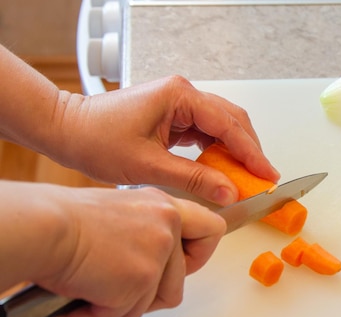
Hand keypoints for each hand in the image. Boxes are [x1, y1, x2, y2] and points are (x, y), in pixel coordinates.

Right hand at [4, 184, 225, 316]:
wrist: (42, 229)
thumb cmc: (66, 222)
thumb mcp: (121, 214)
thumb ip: (147, 235)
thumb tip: (155, 269)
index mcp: (164, 206)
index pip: (212, 229)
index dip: (200, 255)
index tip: (185, 265)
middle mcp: (168, 226)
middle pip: (180, 281)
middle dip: (149, 294)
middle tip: (119, 289)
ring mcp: (158, 253)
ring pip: (155, 300)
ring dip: (123, 304)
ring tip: (93, 289)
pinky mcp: (142, 279)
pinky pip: (128, 312)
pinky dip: (100, 313)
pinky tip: (80, 301)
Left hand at [51, 76, 279, 204]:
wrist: (67, 130)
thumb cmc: (96, 140)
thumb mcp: (149, 166)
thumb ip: (194, 179)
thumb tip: (228, 192)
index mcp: (179, 96)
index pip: (228, 125)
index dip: (251, 153)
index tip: (268, 174)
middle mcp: (183, 94)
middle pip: (231, 121)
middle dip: (249, 151)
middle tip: (262, 179)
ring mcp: (179, 103)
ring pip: (221, 126)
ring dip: (235, 152)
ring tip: (247, 178)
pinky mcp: (173, 115)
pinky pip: (206, 133)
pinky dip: (217, 152)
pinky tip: (223, 170)